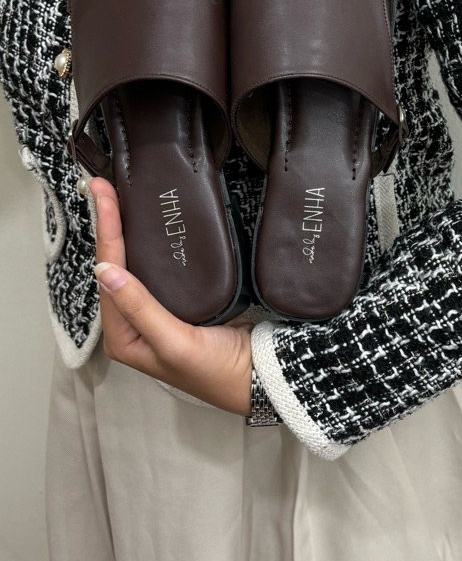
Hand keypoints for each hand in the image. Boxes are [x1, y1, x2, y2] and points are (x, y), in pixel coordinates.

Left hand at [88, 176, 254, 416]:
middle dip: (108, 226)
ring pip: (134, 264)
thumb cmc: (215, 370)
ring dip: (126, 231)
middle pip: (115, 265)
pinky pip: (159, 267)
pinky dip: (151, 244)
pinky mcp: (179, 302)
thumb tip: (105, 271)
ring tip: (118, 198)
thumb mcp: (174, 342)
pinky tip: (151, 224)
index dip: (105, 233)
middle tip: (103, 187)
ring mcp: (156, 311)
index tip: (102, 196)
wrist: (258, 375)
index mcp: (123, 336)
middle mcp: (133, 322)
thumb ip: (140, 308)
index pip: (108, 274)